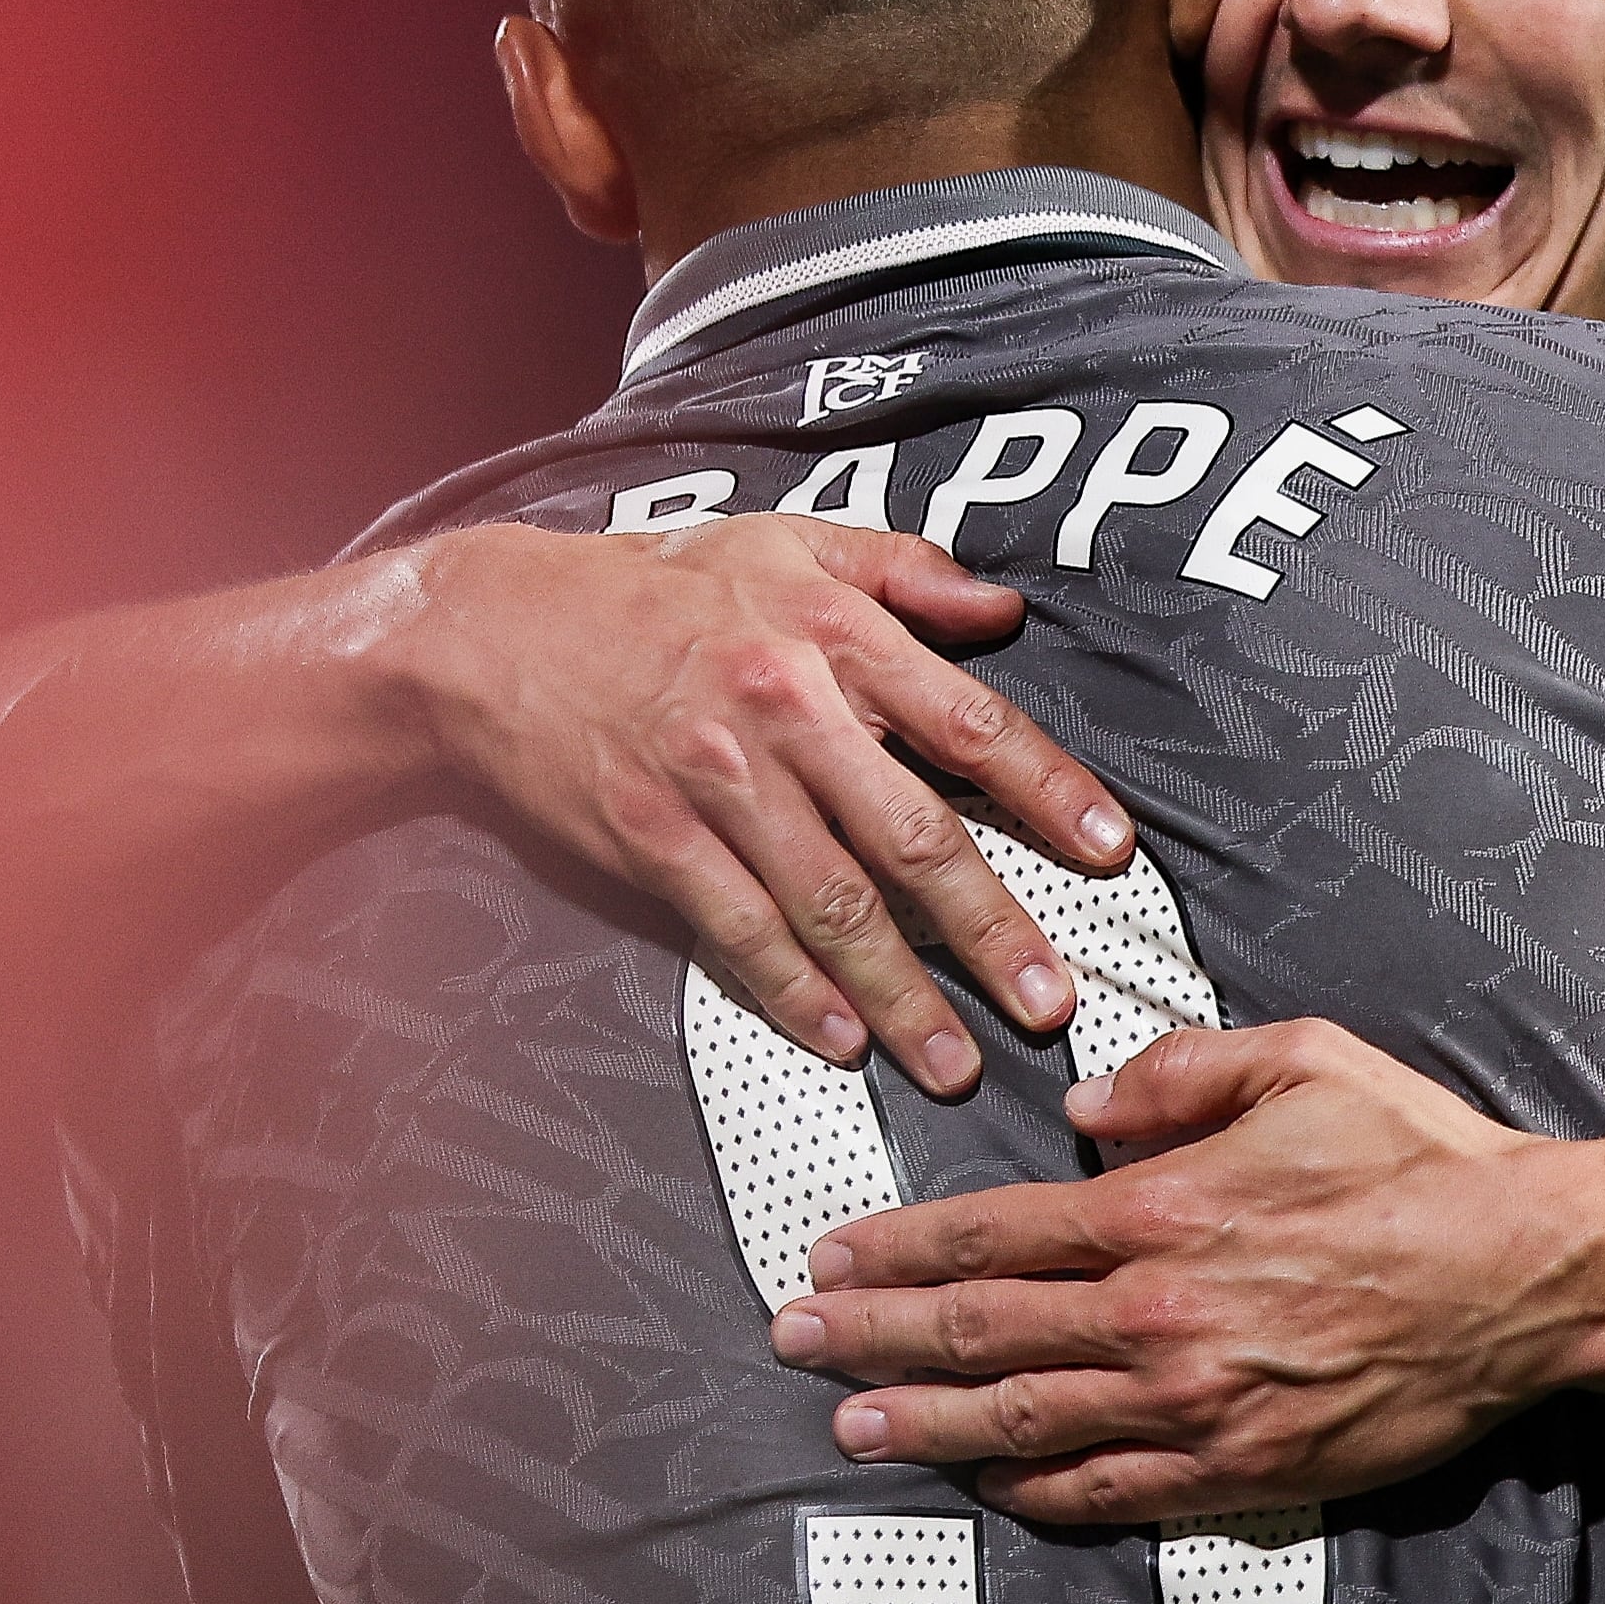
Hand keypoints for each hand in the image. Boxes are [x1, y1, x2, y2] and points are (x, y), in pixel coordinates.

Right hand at [384, 515, 1134, 1092]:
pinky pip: (738, 929)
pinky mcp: (651, 837)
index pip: (968, 721)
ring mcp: (715, 781)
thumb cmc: (656, 584)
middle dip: (994, 929)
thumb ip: (903, 570)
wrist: (495, 627)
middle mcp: (785, 709)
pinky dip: (794, 991)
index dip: (1047, 791)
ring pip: (832, 901)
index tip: (1109, 852)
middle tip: (1054, 1003)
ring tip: (957, 1061)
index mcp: (833, 634)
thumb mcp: (785, 541)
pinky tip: (842, 1041)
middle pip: (913, 835)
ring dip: (904, 991)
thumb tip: (1003, 609)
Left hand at [770, 1018, 1604, 1521]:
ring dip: (925, 1422)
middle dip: (873, 1336)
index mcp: (1163, 1209)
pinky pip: (1114, 1491)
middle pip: (982, 1332)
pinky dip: (1039, 1489)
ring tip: (850, 1424)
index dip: (897, 1248)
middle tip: (793, 1341)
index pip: (992, 1235)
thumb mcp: (1302, 1059)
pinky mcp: (1243, 1469)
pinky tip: (988, 1482)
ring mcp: (1197, 1403)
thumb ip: (1180, 1070)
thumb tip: (1087, 1103)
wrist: (1526, 1275)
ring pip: (1025, 1419)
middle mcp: (1160, 1315)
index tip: (830, 1251)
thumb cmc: (1422, 1159)